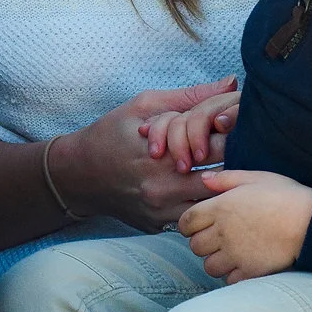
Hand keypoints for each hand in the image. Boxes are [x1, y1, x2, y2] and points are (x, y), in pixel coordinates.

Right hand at [50, 77, 238, 232]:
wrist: (77, 175)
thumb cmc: (110, 134)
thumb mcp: (145, 105)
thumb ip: (191, 96)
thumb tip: (232, 84)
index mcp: (165, 156)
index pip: (222, 149)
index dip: (233, 136)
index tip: (231, 128)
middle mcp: (165, 189)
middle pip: (222, 180)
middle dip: (232, 163)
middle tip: (233, 149)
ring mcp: (162, 213)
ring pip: (211, 206)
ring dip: (217, 188)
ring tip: (215, 171)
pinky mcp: (158, 227)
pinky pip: (190, 218)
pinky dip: (198, 204)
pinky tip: (192, 188)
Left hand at [179, 169, 311, 283]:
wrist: (311, 221)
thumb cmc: (286, 195)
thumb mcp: (256, 178)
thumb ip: (226, 179)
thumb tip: (204, 179)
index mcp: (220, 207)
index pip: (186, 222)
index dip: (189, 225)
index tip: (199, 225)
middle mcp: (223, 232)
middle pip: (194, 246)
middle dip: (202, 243)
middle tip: (217, 239)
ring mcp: (236, 254)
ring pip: (209, 266)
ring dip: (216, 261)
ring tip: (230, 254)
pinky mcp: (250, 271)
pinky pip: (229, 280)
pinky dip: (233, 275)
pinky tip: (243, 264)